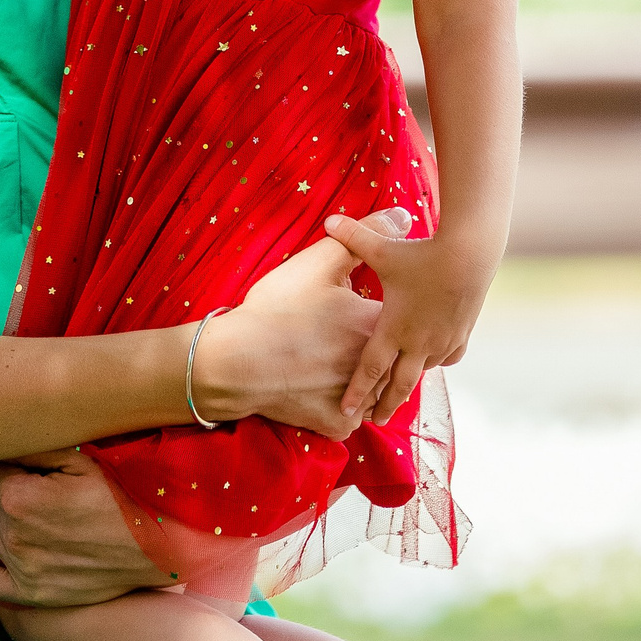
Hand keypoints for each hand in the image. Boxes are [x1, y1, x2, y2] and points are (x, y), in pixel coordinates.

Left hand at [0, 449, 168, 607]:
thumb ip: (33, 449)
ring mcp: (20, 568)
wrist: (154, 548)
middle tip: (39, 484)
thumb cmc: (119, 498)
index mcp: (18, 497)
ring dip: (1, 518)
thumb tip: (0, 440)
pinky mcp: (30, 593)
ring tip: (33, 512)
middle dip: (7, 486)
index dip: (2, 459)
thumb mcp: (80, 462)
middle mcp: (12, 535)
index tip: (19, 460)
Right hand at [191, 215, 391, 439]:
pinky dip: (345, 406)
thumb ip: (365, 237)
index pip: (404, 315)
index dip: (385, 308)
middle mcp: (378, 367)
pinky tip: (328, 389)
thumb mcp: (318, 263)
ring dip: (370, 379)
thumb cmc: (277, 310)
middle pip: (395, 355)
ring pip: (379, 390)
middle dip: (381, 345)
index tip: (360, 307)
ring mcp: (359, 401)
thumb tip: (403, 216)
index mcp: (377, 325)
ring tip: (340, 362)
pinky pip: (354, 417)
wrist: (236, 361)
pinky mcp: (338, 424)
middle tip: (345, 335)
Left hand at [323, 212, 497, 425]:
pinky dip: (437, 361)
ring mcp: (442, 340)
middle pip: (400, 383)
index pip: (370, 368)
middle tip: (375, 420)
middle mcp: (418, 341)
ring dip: (411, 381)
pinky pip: (448, 357)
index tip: (346, 410)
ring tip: (399, 391)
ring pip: (424, 370)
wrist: (471, 255)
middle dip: (386, 404)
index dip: (357, 391)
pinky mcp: (461, 333)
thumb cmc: (421, 252)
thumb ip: (353, 236)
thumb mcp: (383, 248)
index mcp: (394, 327)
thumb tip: (328, 218)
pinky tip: (431, 360)